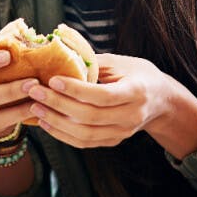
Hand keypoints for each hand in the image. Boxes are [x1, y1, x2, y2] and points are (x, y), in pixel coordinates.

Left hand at [25, 53, 196, 151]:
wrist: (161, 100)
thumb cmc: (138, 74)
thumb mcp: (121, 62)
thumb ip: (93, 62)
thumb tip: (60, 54)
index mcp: (136, 92)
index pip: (102, 95)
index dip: (76, 90)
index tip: (53, 80)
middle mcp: (131, 116)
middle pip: (90, 117)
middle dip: (59, 105)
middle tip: (35, 92)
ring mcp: (123, 132)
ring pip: (86, 135)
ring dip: (57, 123)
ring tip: (35, 109)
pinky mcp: (114, 141)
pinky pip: (85, 143)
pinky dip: (63, 135)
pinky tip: (46, 123)